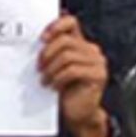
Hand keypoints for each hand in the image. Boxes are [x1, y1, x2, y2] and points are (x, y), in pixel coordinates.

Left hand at [38, 14, 109, 136]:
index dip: (55, 25)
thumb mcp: (55, 67)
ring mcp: (98, 62)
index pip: (71, 22)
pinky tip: (53, 86)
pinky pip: (73, 70)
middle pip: (65, 41)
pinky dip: (59, 78)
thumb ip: (52, 52)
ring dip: (51, 69)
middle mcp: (92, 50)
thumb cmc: (64, 90)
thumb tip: (37, 41)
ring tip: (45, 79)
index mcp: (81, 44)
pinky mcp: (98, 75)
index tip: (42, 38)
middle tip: (38, 67)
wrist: (78, 113)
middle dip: (47, 53)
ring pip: (68, 56)